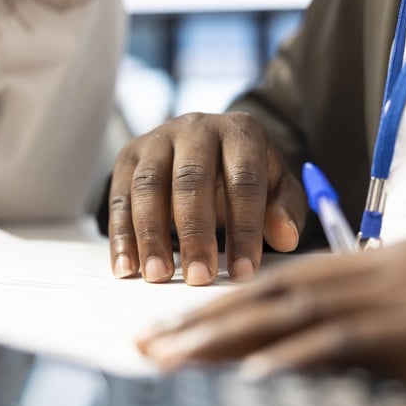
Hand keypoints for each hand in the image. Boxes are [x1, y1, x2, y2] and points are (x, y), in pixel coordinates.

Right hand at [108, 112, 306, 284]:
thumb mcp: (274, 185)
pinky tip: (126, 267)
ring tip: (158, 276)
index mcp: (239, 131)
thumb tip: (285, 238)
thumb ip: (286, 209)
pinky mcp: (128, 156)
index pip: (244, 180)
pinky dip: (121, 235)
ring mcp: (156, 139)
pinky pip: (119, 197)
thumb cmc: (242, 174)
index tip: (244, 273)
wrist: (205, 144)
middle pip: (191, 181)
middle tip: (198, 278)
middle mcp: (195, 128)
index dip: (245, 229)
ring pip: (148, 187)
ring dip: (151, 235)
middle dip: (195, 234)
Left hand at [137, 241, 405, 403]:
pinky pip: (344, 340)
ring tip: (173, 358)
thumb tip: (303, 333)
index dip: (220, 304)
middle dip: (202, 320)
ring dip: (226, 337)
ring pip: (291, 313)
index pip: (279, 283)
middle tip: (147, 343)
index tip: (171, 327)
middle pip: (270, 294)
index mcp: (371, 265)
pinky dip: (295, 356)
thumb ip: (363, 310)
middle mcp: (373, 271)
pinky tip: (253, 373)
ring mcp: (394, 296)